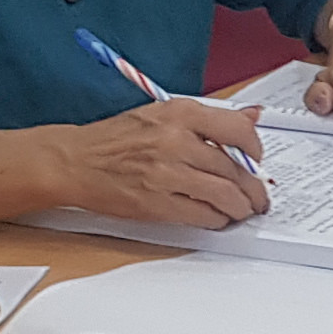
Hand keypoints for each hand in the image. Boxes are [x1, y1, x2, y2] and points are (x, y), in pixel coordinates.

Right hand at [58, 100, 269, 227]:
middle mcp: (176, 140)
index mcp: (180, 112)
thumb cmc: (116, 138)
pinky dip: (217, 220)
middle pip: (235, 169)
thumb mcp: (163, 113)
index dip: (256, 150)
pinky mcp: (156, 203)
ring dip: (240, 208)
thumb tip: (252, 116)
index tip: (256, 160)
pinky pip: (202, 215)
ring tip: (242, 211)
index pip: (239, 130)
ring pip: (224, 195)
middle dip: (254, 189)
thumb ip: (209, 119)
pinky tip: (218, 218)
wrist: (74, 161)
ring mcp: (166, 173)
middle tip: (257, 196)